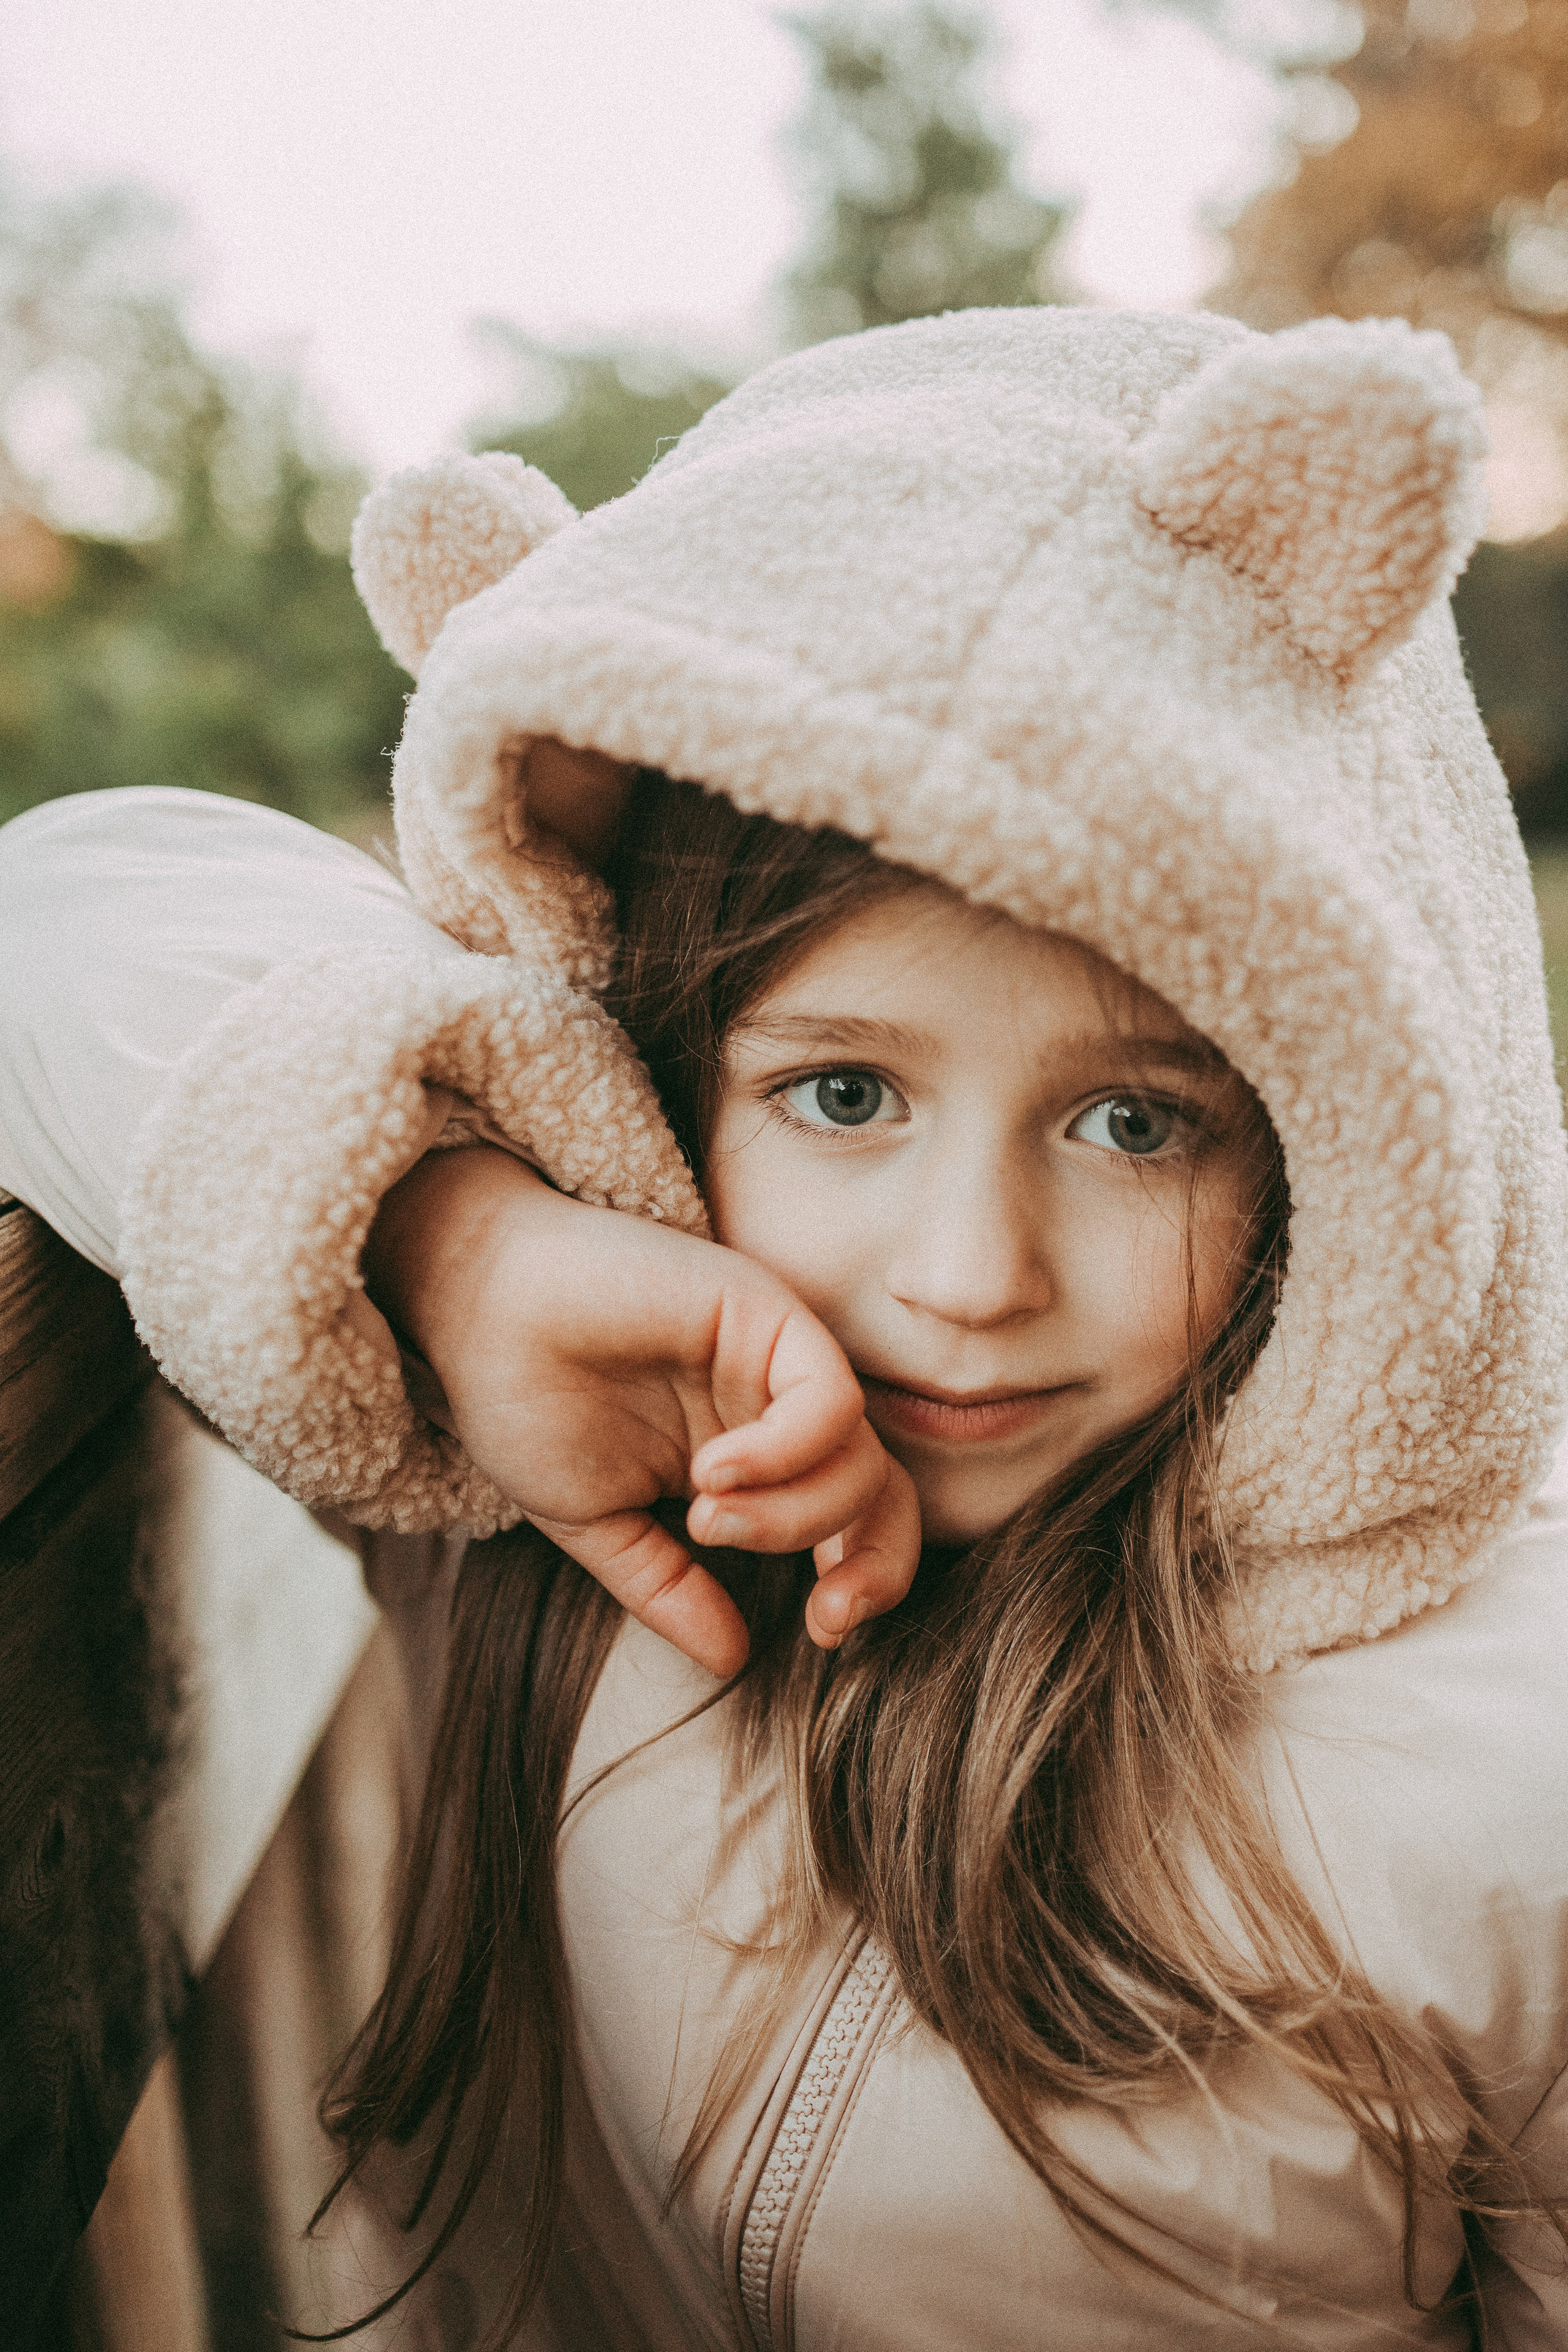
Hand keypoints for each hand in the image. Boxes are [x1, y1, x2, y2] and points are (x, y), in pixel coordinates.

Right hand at [364, 1146, 919, 1676]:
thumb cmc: (524, 1400)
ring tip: (707, 1519)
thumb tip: (732, 1660)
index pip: (851, 1525)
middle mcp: (773, 1412)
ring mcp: (773, 1361)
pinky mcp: (764, 1311)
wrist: (472, 1307)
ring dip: (796, 1517)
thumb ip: (665, 1585)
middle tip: (821, 1616)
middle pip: (884, 1495)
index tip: (817, 1632)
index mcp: (747, 1462)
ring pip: (861, 1456)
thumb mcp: (596, 1519)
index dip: (860, 1584)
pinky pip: (830, 1397)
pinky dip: (787, 1452)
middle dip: (874, 1568)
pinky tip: (711, 1471)